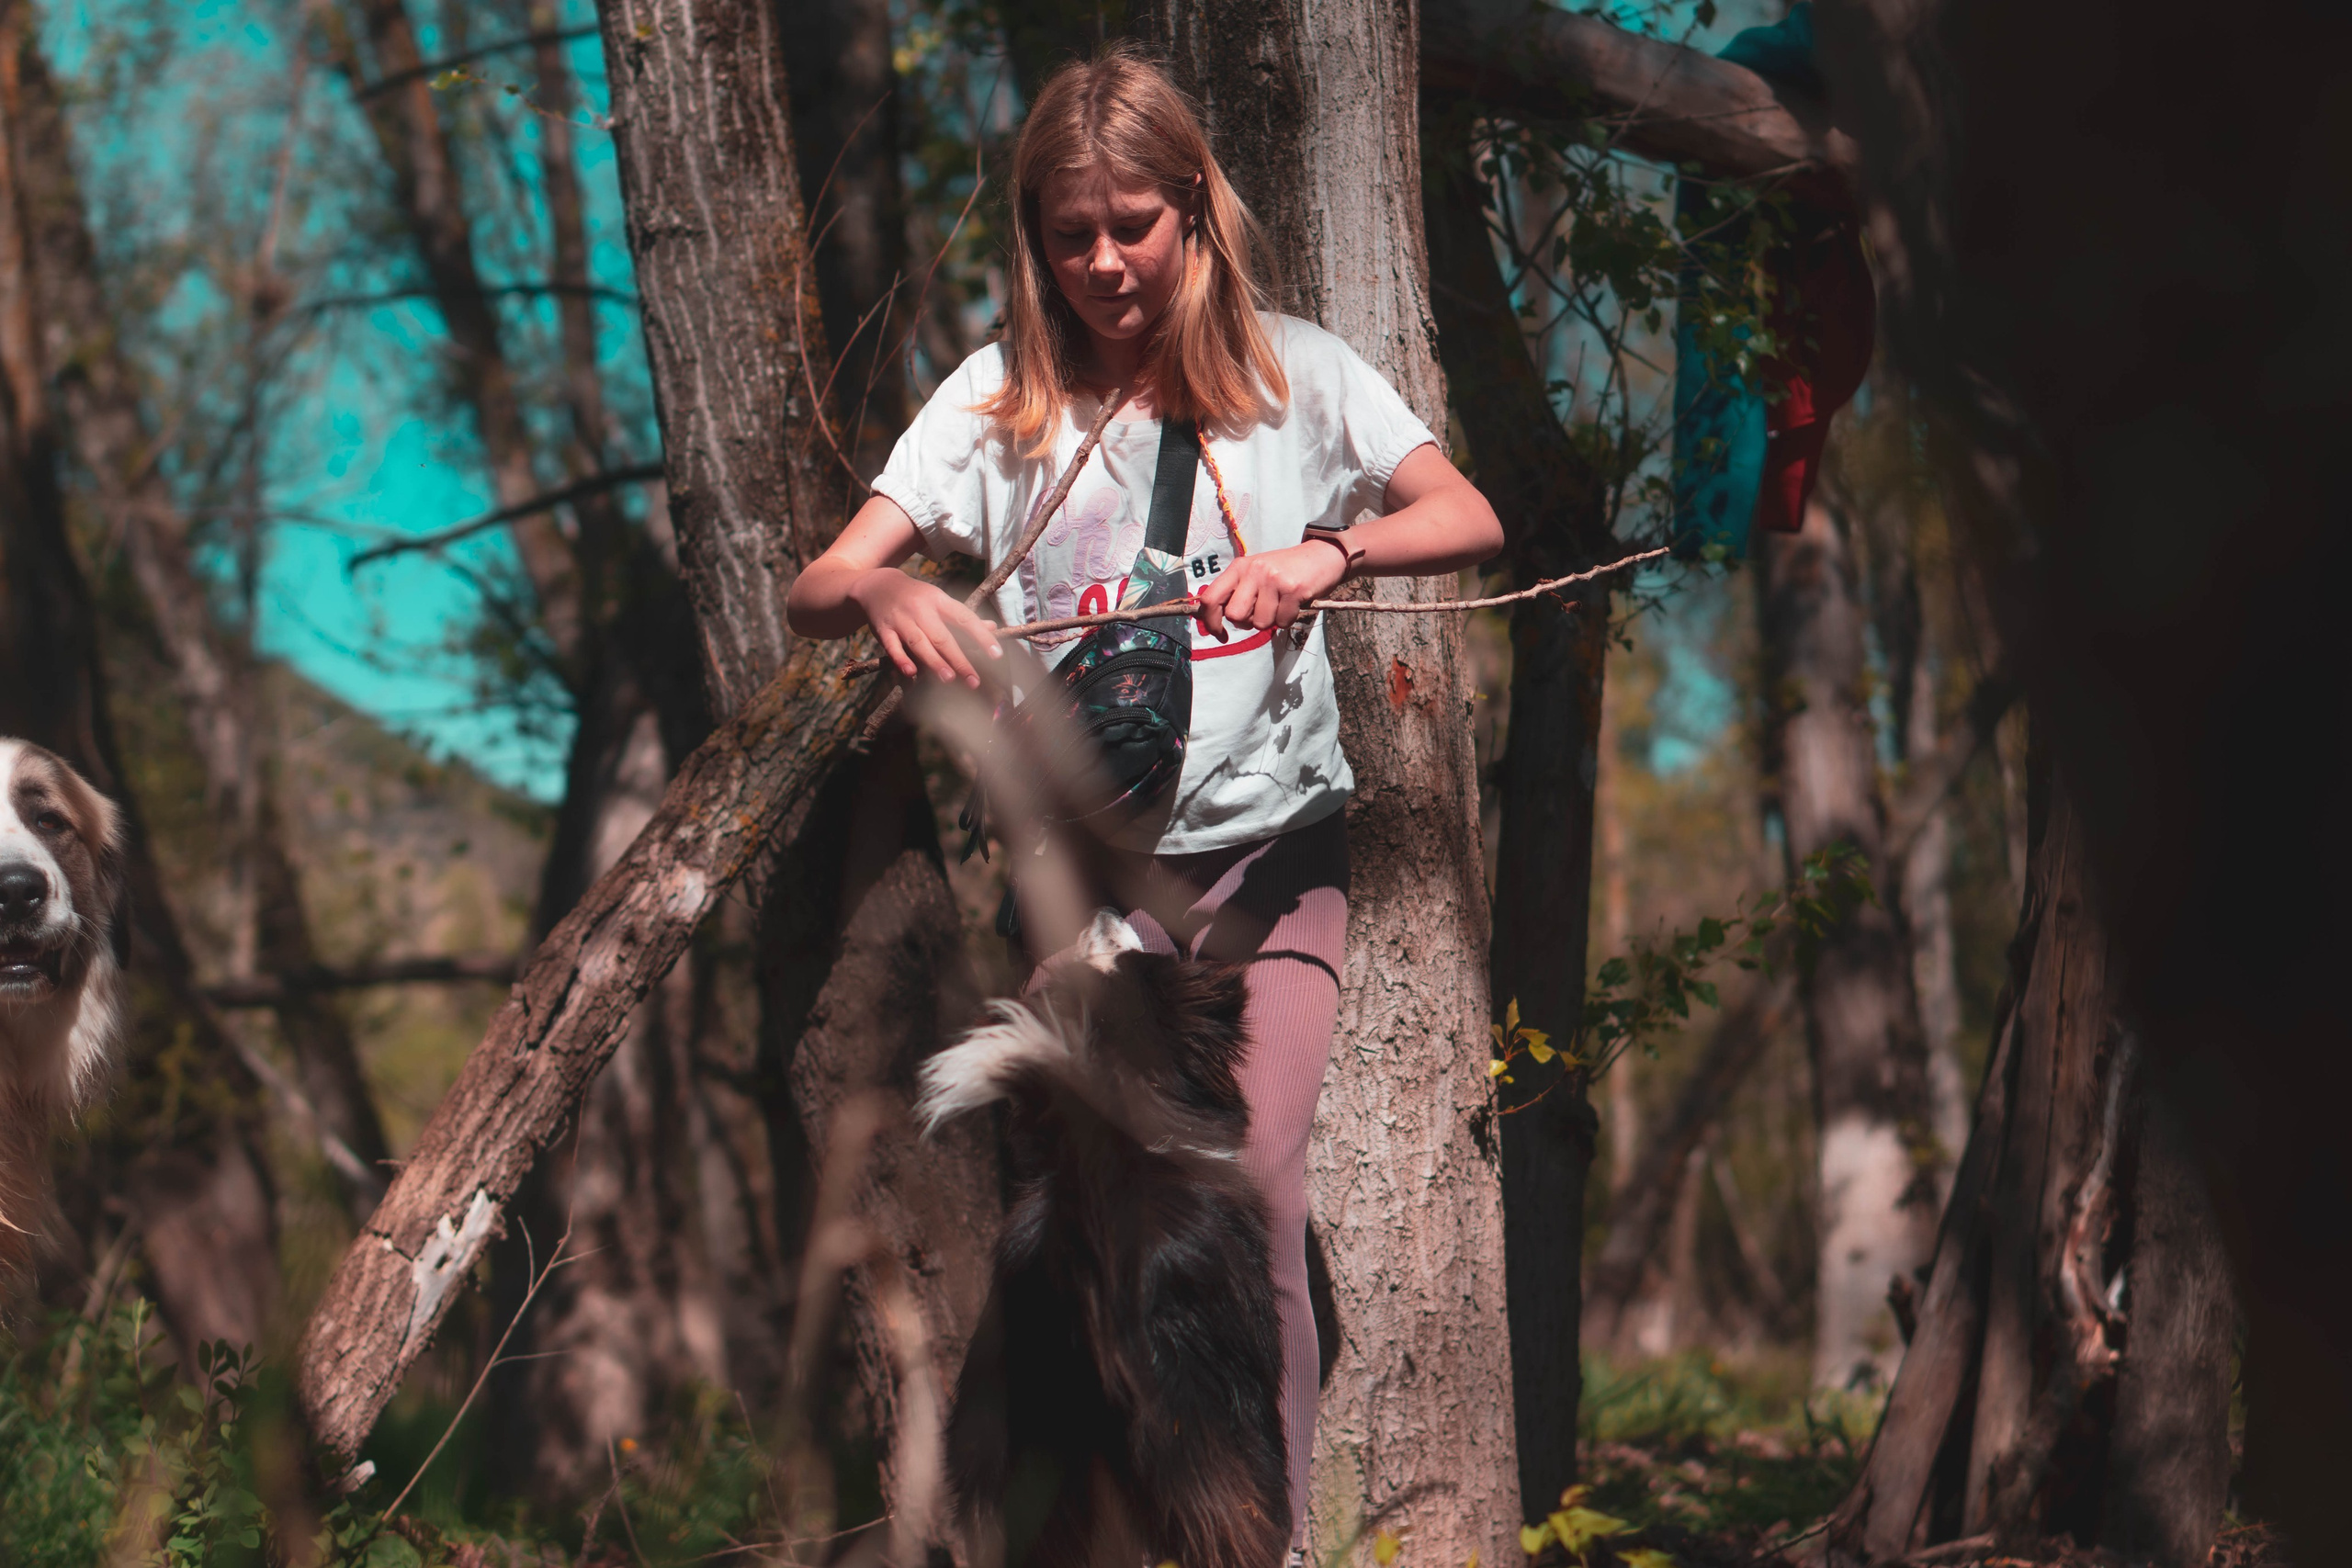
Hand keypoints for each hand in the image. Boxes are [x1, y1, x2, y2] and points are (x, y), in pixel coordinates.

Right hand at [850, 569, 1002, 685]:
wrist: (877, 585)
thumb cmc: (917, 597)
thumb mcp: (939, 600)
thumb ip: (963, 617)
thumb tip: (992, 627)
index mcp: (939, 601)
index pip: (965, 618)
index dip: (981, 636)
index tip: (996, 654)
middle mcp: (921, 609)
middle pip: (942, 636)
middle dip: (959, 659)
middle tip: (973, 680)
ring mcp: (901, 619)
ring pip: (919, 642)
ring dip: (934, 661)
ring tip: (948, 679)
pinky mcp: (883, 629)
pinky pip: (892, 646)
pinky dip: (901, 659)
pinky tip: (911, 673)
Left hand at [1193, 542, 1347, 638]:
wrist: (1322, 556)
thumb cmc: (1285, 570)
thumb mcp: (1256, 573)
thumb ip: (1237, 592)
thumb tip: (1216, 619)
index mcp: (1239, 567)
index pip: (1211, 598)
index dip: (1210, 622)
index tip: (1219, 634)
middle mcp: (1253, 571)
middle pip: (1235, 615)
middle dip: (1247, 623)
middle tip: (1261, 612)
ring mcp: (1273, 580)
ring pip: (1260, 623)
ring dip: (1271, 621)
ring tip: (1280, 604)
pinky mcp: (1293, 590)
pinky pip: (1282, 622)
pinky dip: (1287, 620)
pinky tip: (1293, 604)